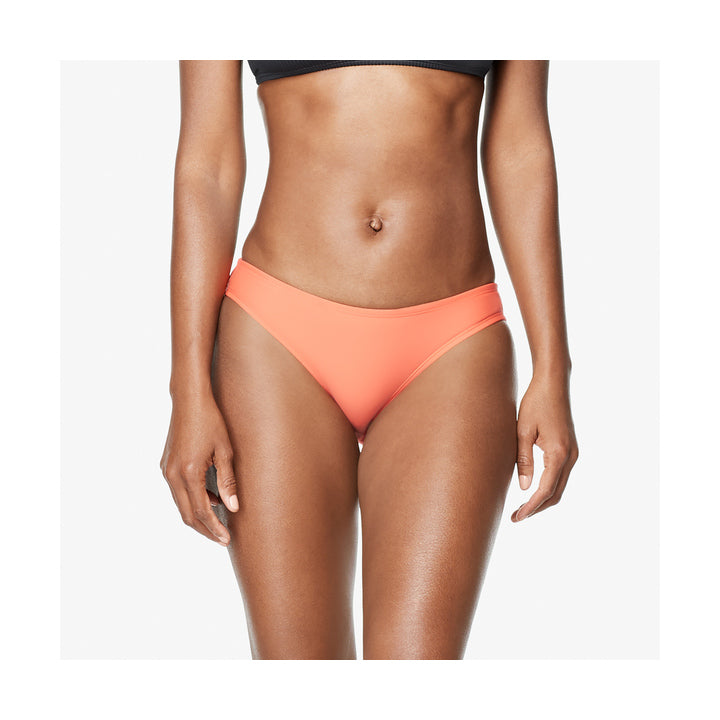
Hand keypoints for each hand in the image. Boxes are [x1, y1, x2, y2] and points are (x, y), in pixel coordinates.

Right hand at [159, 392, 238, 544]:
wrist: (189, 400)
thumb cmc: (211, 420)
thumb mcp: (225, 450)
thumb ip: (228, 480)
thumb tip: (233, 508)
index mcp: (188, 472)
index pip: (201, 511)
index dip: (214, 528)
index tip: (227, 539)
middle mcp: (172, 474)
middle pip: (187, 514)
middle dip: (205, 529)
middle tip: (223, 539)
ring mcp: (166, 470)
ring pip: (180, 504)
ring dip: (198, 515)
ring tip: (219, 521)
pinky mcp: (166, 465)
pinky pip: (178, 491)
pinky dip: (192, 500)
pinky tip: (210, 499)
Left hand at [512, 375, 578, 521]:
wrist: (553, 383)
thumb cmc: (535, 403)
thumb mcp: (522, 431)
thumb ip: (523, 460)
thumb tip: (524, 488)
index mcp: (558, 454)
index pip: (545, 490)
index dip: (531, 507)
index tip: (517, 517)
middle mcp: (570, 456)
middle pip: (556, 494)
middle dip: (537, 508)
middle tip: (516, 517)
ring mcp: (573, 453)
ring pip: (560, 486)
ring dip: (543, 499)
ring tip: (522, 507)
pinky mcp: (570, 449)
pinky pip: (561, 475)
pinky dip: (549, 487)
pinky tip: (533, 489)